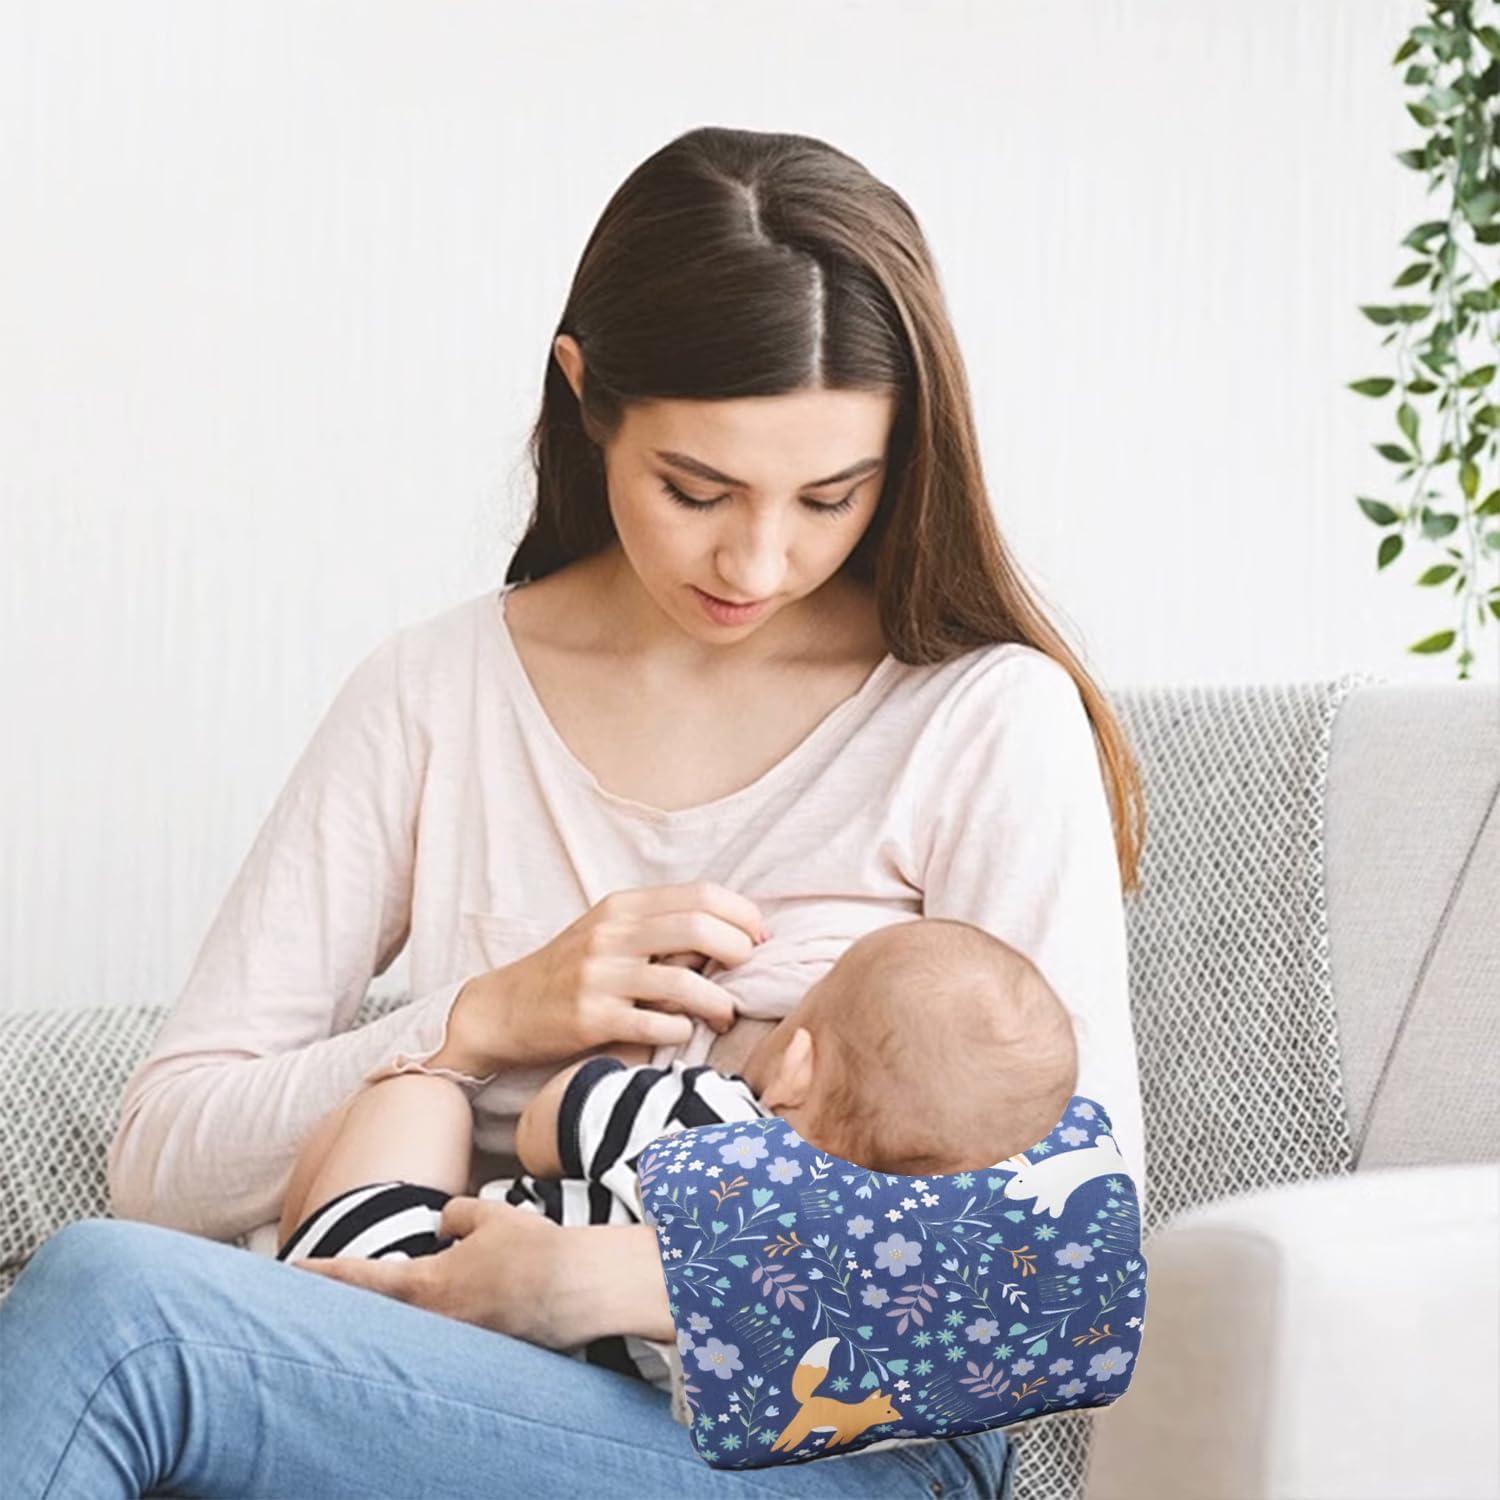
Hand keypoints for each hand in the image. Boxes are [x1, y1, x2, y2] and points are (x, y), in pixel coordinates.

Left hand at [291, 1196, 573, 1349]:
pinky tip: (461, 1303)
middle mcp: (433, 1320)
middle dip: (352, 1302)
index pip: (361, 1278)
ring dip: (399, 1312)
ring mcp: (457, 1342)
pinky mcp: (482, 1350)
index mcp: (426, 1284)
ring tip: (393, 1295)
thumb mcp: (489, 1216)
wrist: (573, 1289)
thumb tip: (445, 1224)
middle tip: (321, 1295)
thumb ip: (456, 1215)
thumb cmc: (531, 1249)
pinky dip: (437, 1320)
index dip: (323, 1273)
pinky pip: (447, 1334)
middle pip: (379, 1313)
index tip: (292, 1269)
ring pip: (413, 1325)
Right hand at [471, 881, 767, 1068]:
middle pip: (698, 927)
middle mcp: (612, 934)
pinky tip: (684, 1031)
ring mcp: (600, 976)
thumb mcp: (609, 933)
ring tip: (726, 1013)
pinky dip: (682, 1029)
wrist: (503, 1009)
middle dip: (739, 950)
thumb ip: (660, 927)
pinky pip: (657, 1023)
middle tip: (750, 972)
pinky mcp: (591, 1018)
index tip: (760, 937)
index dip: (742, 914)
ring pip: (684, 980)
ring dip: (719, 1001)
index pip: (701, 894)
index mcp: (622, 906)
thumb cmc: (568, 971)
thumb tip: (728, 933)